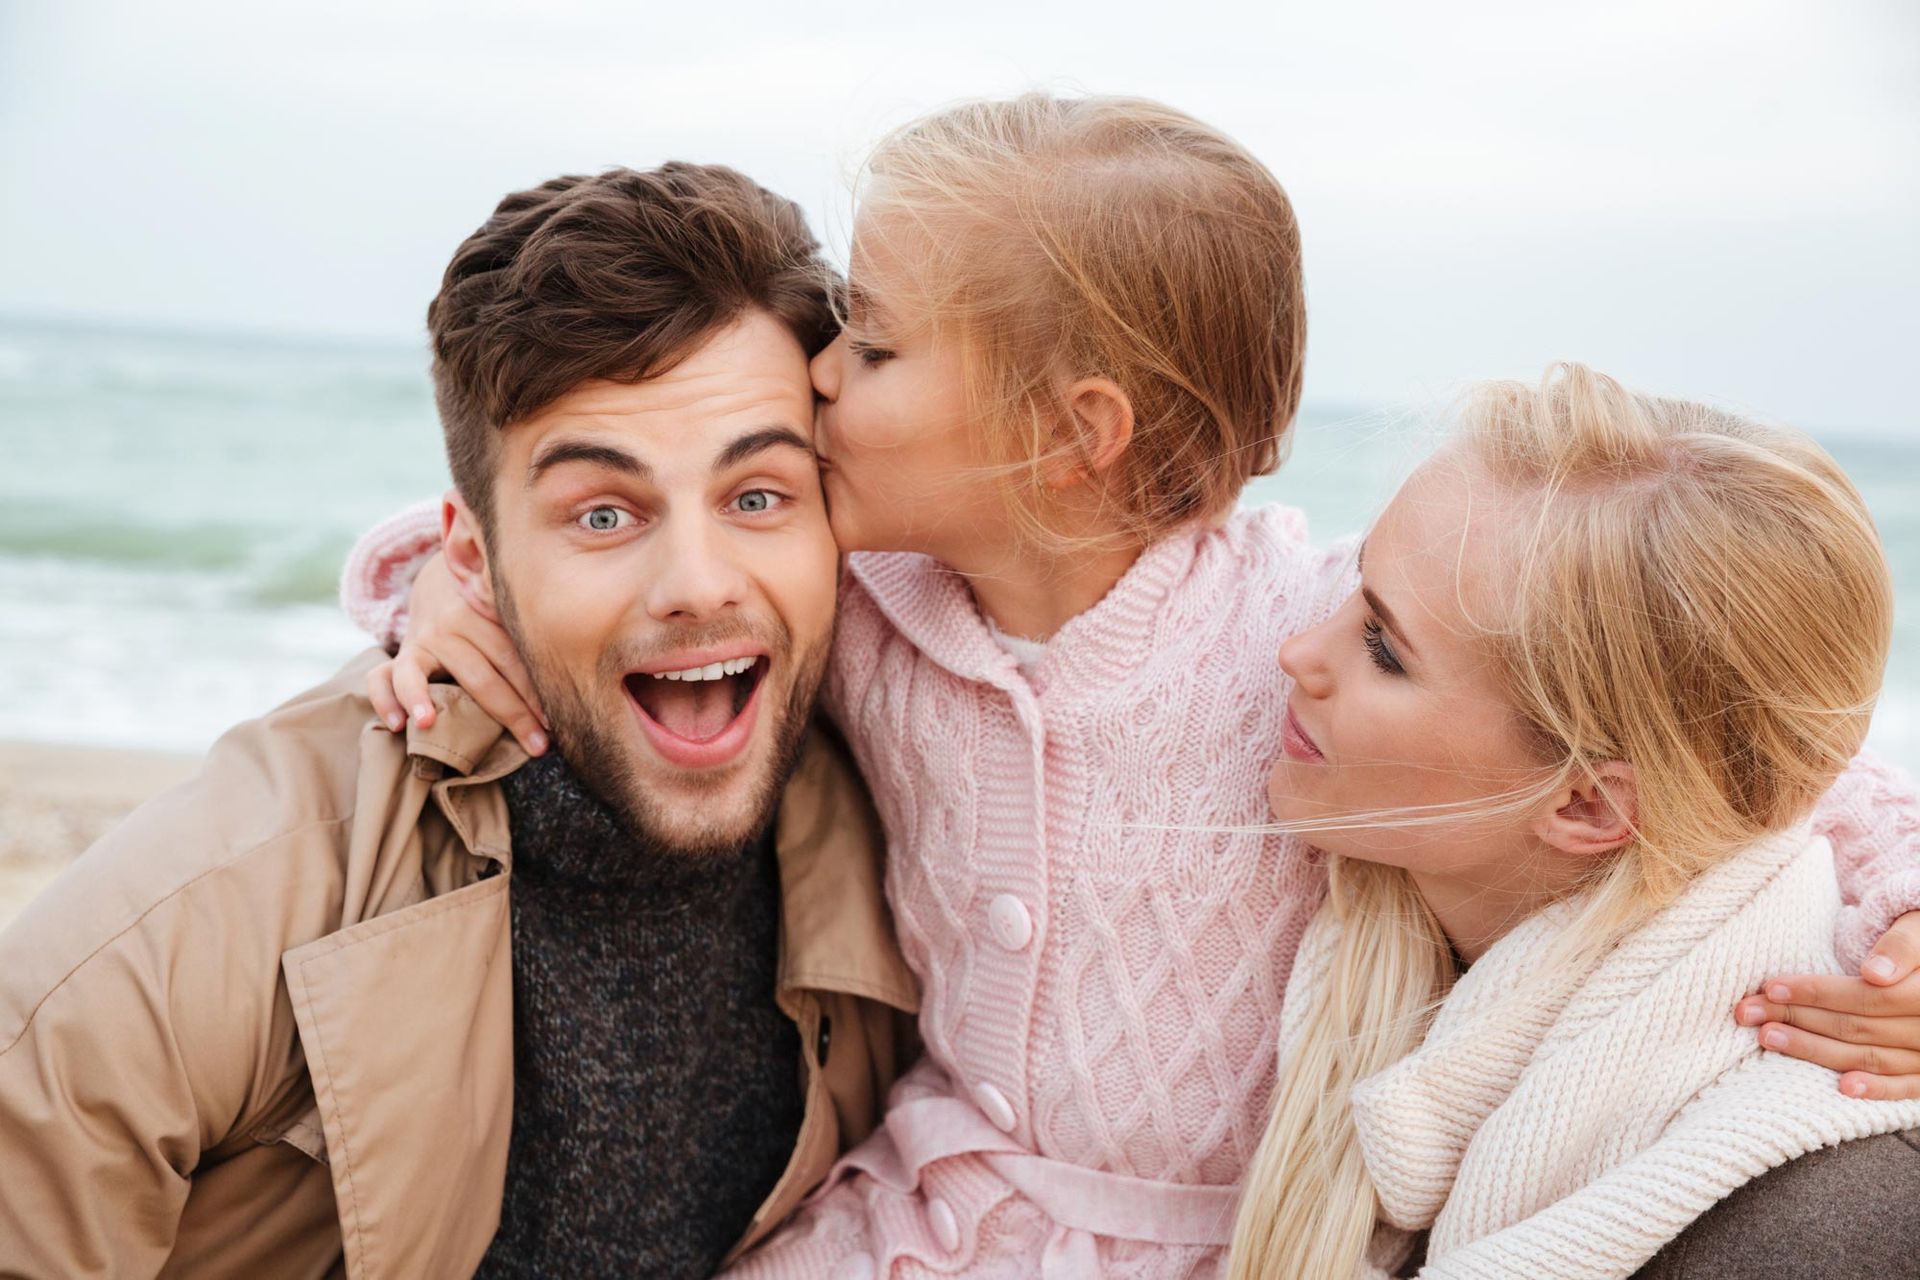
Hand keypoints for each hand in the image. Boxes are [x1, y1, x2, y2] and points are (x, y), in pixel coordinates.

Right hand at [365, 551, 548, 755]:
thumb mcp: (518, 610)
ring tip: (429, 726)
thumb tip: (586, 672)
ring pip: (423, 673)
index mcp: (492, 613)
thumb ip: (539, 634)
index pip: (518, 658)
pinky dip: (386, 699)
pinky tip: (396, 724)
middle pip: (483, 674)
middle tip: (539, 747)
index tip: (559, 723)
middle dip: (514, 714)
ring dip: (425, 699)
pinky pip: (384, 677)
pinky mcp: (404, 653)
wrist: (447, 578)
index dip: (539, 692)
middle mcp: (456, 623)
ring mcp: (425, 638)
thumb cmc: (498, 610)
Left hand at [1733, 910, 1919, 1099]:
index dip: (1818, 993)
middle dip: (1799, 1019)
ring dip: (1817, 1050)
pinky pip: (1907, 1086)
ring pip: (1872, 1057)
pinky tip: (1842, 1086)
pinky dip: (1877, 1088)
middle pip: (1860, 1027)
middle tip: (1749, 1012)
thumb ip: (1902, 947)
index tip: (1771, 988)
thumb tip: (1875, 974)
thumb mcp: (1917, 927)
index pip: (1867, 997)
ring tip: (1769, 1038)